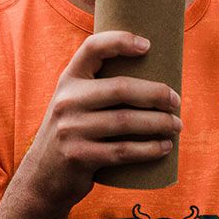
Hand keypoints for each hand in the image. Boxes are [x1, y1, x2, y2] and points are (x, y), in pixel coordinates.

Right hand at [8, 30, 180, 214]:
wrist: (42, 176)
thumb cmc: (73, 133)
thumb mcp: (74, 103)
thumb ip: (99, 89)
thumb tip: (153, 78)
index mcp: (68, 79)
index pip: (93, 48)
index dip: (120, 41)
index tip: (148, 45)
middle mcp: (67, 100)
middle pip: (121, 88)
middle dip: (156, 93)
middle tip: (176, 101)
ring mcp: (71, 129)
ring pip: (126, 121)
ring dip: (159, 123)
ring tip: (176, 125)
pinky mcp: (79, 156)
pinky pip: (123, 151)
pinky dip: (148, 149)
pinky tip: (164, 147)